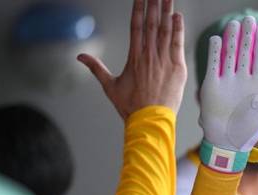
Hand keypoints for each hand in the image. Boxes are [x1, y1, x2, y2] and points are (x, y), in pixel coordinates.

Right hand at [78, 0, 186, 119]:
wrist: (149, 119)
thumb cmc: (131, 106)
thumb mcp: (110, 86)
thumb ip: (96, 68)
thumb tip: (80, 57)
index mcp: (134, 57)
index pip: (136, 27)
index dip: (138, 10)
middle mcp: (149, 55)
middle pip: (151, 24)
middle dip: (154, 5)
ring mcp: (163, 60)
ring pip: (165, 30)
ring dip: (167, 12)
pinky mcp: (177, 68)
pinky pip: (177, 44)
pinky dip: (178, 30)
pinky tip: (178, 16)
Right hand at [199, 17, 257, 153]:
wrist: (228, 142)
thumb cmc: (251, 130)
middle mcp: (243, 80)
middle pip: (245, 52)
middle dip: (247, 36)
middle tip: (249, 19)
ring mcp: (227, 81)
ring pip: (229, 55)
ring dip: (231, 40)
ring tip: (233, 24)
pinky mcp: (212, 85)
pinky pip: (214, 64)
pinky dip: (214, 52)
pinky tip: (216, 39)